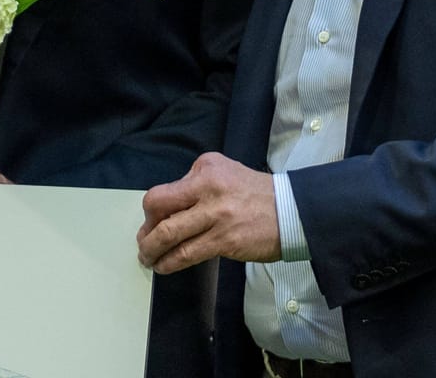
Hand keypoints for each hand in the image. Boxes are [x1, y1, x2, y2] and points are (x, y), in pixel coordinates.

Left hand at [137, 152, 280, 273]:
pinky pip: (188, 254)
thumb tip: (170, 208)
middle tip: (144, 242)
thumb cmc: (256, 193)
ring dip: (152, 250)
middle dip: (146, 230)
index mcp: (205, 169)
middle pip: (158, 208)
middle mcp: (207, 188)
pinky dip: (170, 262)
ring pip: (169, 234)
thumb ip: (195, 183)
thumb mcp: (223, 171)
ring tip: (148, 258)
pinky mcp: (225, 240)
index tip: (150, 224)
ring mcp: (216, 216)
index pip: (162, 190)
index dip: (150, 212)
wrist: (292, 211)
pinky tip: (165, 266)